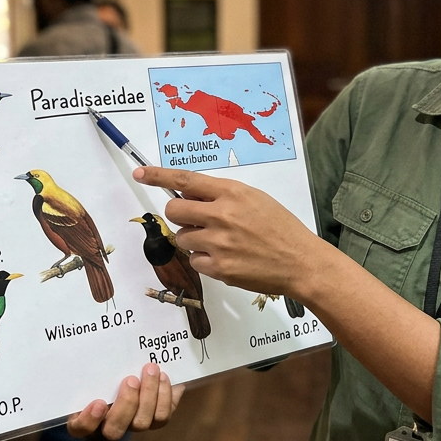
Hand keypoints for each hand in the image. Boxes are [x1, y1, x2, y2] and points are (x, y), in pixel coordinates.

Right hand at [65, 362, 184, 439]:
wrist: (151, 360)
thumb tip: (87, 343)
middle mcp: (111, 422)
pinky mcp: (157, 419)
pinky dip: (163, 395)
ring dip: (148, 394)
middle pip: (113, 431)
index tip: (100, 402)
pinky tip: (163, 376)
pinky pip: (161, 416)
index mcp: (90, 410)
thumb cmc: (121, 358)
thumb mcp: (108, 357)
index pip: (79, 428)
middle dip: (125, 405)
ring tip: (151, 369)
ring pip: (141, 423)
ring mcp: (135, 423)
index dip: (87, 421)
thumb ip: (99, 359)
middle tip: (131, 380)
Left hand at [130, 166, 323, 299]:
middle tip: (194, 221)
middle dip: (179, 215)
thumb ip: (223, 196)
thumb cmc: (281, 228)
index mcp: (232, 193)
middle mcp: (222, 215)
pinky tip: (226, 258)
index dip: (158, 176)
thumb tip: (192, 197)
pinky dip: (205, 260)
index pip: (185, 180)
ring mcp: (219, 243)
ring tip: (219, 242)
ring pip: (182, 238)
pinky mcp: (219, 268)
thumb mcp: (255, 199)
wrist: (301, 262)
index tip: (140, 173)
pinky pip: (194, 261)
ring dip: (193, 239)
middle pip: (174, 211)